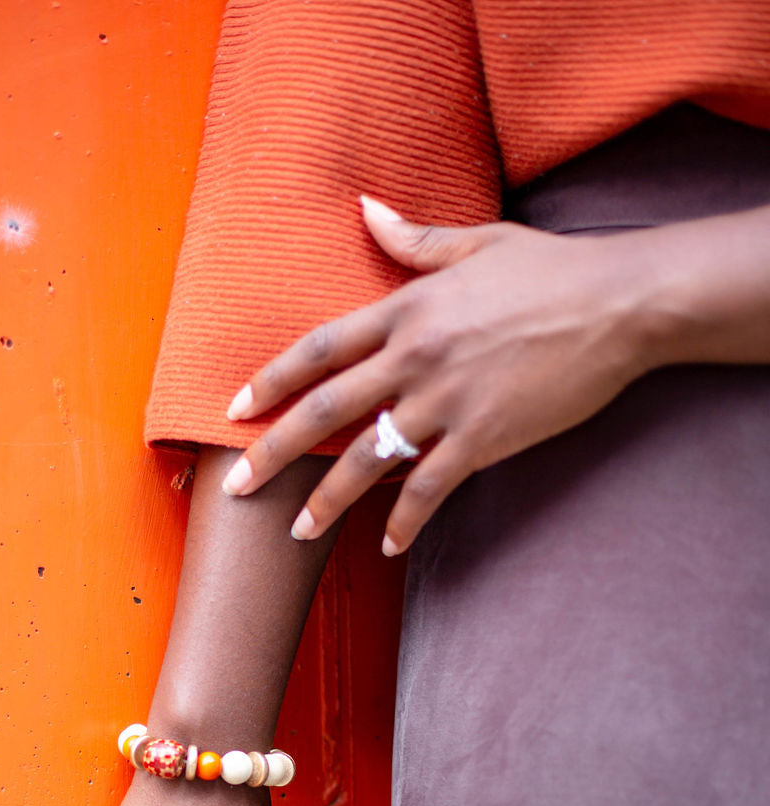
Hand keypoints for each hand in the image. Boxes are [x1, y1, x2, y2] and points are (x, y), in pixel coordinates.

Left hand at [221, 197, 654, 554]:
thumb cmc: (551, 271)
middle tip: (237, 487)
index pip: (319, 348)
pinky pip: (429, 490)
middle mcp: (415, 355)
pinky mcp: (482, 438)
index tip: (234, 409)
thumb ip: (414, 239)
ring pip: (368, 460)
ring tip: (298, 531)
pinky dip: (405, 522)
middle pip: (327, 410)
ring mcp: (447, 401)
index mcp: (407, 307)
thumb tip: (366, 209)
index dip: (272, 380)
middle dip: (275, 451)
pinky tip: (387, 547)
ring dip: (327, 501)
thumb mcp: (478, 241)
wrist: (618, 305)